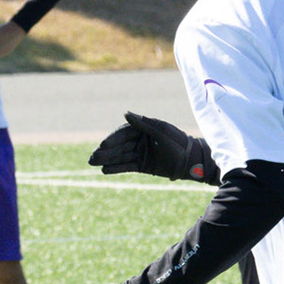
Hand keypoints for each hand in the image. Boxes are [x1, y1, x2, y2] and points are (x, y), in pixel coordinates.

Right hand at [89, 111, 215, 181]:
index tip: (103, 145)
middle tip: (91, 158)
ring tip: (92, 163)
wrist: (191, 162)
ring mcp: (140, 152)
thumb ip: (143, 124)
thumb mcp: (162, 132)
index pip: (124, 133)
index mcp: (144, 128)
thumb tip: (125, 114)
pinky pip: (127, 166)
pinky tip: (104, 170)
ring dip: (107, 160)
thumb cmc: (178, 143)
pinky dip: (116, 168)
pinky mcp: (142, 165)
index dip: (113, 139)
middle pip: (119, 145)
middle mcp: (140, 140)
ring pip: (121, 156)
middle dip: (105, 152)